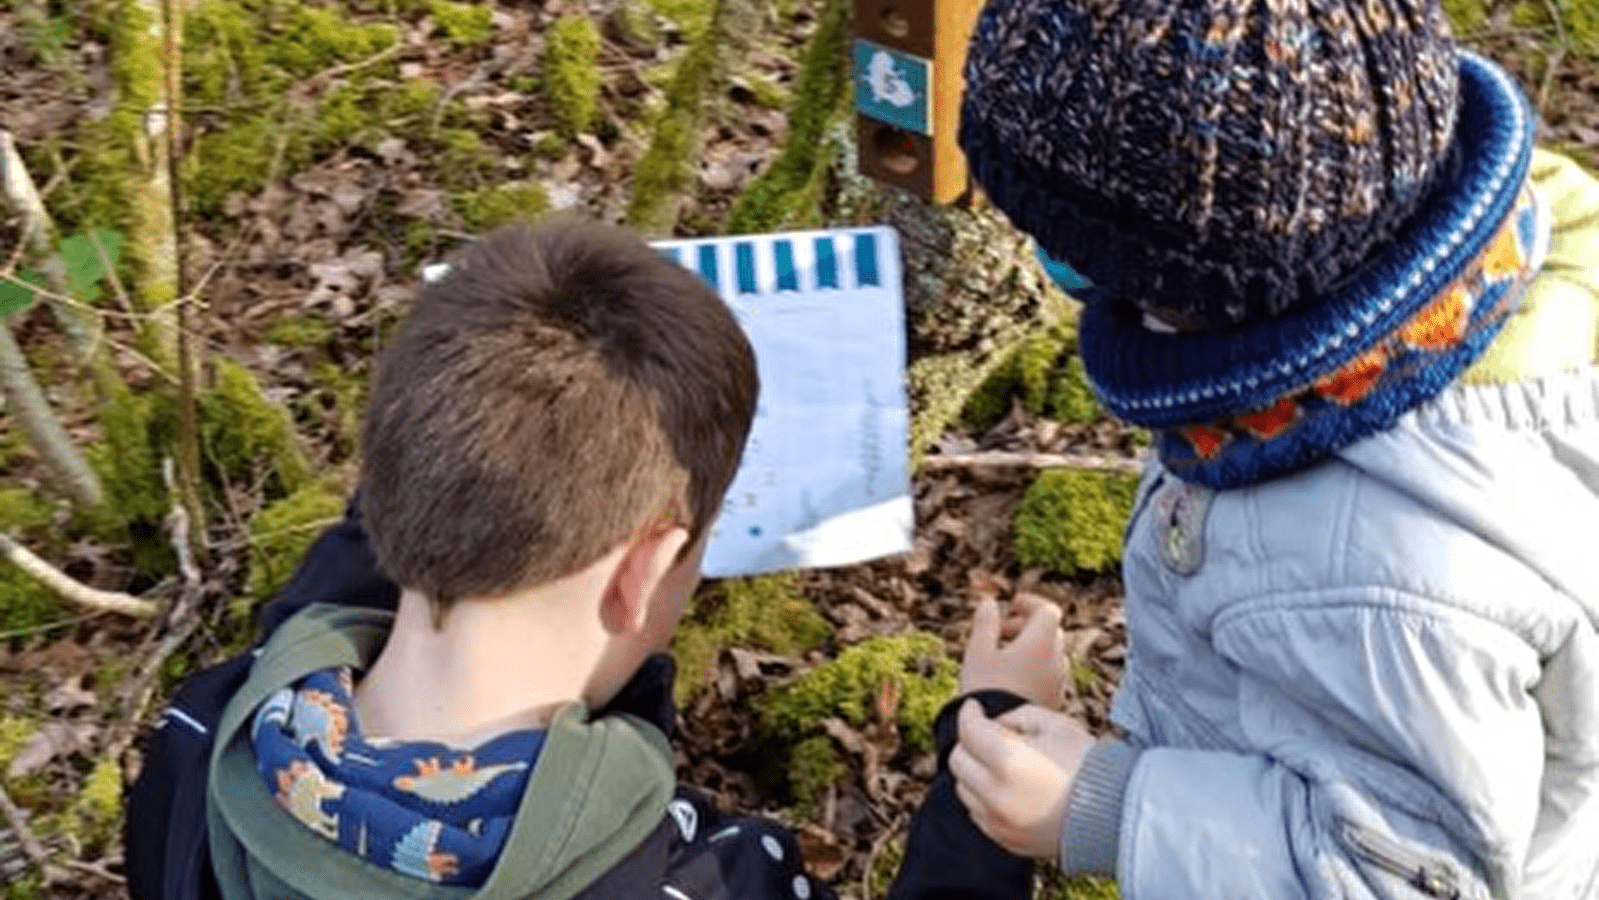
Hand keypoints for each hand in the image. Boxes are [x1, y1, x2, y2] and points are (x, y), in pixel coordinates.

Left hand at [949, 701, 1094, 858]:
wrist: (1114, 813)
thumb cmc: (1086, 762)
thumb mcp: (1055, 724)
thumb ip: (1014, 717)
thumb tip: (991, 726)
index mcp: (1008, 760)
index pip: (969, 731)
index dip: (969, 713)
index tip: (975, 707)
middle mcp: (996, 794)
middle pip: (958, 760)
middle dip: (969, 741)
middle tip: (988, 734)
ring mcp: (998, 821)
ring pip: (963, 788)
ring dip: (974, 770)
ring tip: (1000, 762)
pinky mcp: (1005, 840)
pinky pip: (977, 814)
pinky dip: (983, 797)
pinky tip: (1005, 787)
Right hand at [959, 594, 1066, 708]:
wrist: (998, 732)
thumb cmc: (985, 688)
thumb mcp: (978, 651)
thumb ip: (985, 623)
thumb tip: (990, 603)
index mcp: (1041, 643)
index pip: (1048, 610)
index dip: (1030, 603)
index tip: (1010, 607)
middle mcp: (1056, 660)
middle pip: (1050, 629)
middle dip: (1027, 624)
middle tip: (1002, 632)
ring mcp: (1058, 680)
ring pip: (1051, 651)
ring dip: (1031, 645)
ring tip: (1004, 655)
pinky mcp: (1054, 698)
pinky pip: (1049, 672)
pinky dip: (1035, 664)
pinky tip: (1011, 676)